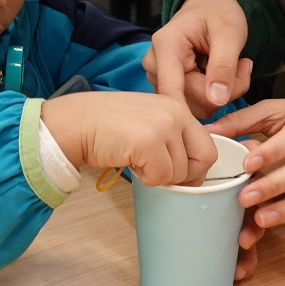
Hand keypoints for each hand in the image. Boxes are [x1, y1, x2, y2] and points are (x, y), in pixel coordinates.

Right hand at [40, 91, 216, 186]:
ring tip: (137, 160)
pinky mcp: (149, 142)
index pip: (208, 144)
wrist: (77, 122)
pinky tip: (130, 163)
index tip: (178, 174)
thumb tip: (192, 170)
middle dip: (186, 176)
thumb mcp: (149, 121)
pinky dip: (146, 179)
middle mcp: (176, 112)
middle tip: (161, 174)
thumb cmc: (108, 125)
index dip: (195, 166)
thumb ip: (173, 136)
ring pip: (181, 173)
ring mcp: (164, 126)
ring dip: (159, 176)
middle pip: (204, 159)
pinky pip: (161, 178)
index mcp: (178, 106)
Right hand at [142, 0, 251, 116]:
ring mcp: (158, 77)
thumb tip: (217, 100)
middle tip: (242, 69)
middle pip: (189, 102)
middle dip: (221, 93)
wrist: (209, 5)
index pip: (173, 92)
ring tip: (232, 68)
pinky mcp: (168, 86)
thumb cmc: (218, 13)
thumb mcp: (230, 32)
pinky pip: (194, 104)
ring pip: (194, 107)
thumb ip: (224, 65)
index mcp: (166, 46)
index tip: (228, 99)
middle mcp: (154, 64)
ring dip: (220, 94)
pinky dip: (214, 95)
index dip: (201, 102)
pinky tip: (220, 75)